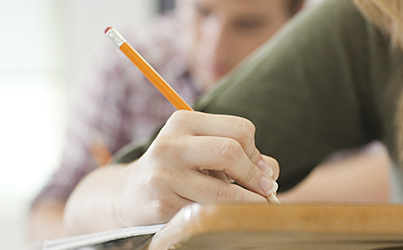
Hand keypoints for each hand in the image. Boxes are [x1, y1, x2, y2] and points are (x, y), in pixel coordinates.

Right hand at [114, 111, 279, 226]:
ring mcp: (163, 175)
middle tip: (265, 192)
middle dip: (255, 177)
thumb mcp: (205, 150)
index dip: (256, 153)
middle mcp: (170, 144)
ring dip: (246, 203)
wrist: (133, 194)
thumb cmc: (182, 169)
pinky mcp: (161, 205)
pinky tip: (216, 212)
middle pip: (230, 152)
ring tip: (251, 206)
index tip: (260, 171)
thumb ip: (242, 154)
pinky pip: (207, 212)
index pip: (240, 129)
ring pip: (223, 192)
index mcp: (184, 121)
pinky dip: (221, 215)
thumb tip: (269, 174)